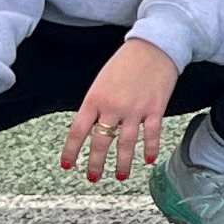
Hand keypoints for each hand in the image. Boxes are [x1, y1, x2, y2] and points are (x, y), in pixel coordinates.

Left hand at [62, 40, 182, 181]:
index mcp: (95, 99)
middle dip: (96, 164)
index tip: (68, 165)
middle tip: (93, 177)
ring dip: (123, 164)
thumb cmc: (126, 62)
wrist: (154, 46)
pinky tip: (148, 160)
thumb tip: (94, 127)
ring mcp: (135, 109)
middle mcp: (113, 107)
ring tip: (120, 176)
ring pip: (126, 144)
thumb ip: (97, 105)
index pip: (78, 131)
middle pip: (101, 142)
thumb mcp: (102, 81)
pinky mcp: (155, 109)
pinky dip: (150, 149)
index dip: (71, 151)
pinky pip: (152, 135)